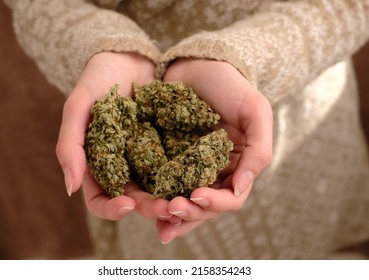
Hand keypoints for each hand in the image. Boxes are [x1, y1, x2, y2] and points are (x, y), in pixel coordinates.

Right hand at [56, 52, 174, 220]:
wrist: (128, 56)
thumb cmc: (97, 79)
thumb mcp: (79, 107)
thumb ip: (70, 145)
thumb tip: (70, 187)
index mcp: (97, 164)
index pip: (99, 200)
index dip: (111, 209)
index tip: (127, 204)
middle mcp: (122, 166)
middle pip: (133, 199)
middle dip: (148, 207)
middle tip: (167, 207)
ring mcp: (145, 158)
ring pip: (156, 188)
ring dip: (169, 197)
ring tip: (185, 198)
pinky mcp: (166, 146)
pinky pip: (174, 166)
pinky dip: (183, 176)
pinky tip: (196, 179)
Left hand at [157, 58, 272, 242]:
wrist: (199, 64)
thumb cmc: (231, 86)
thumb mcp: (255, 111)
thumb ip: (258, 151)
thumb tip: (241, 190)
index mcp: (237, 166)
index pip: (231, 198)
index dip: (216, 203)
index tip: (196, 194)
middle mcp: (214, 173)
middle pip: (204, 207)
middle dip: (189, 213)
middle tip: (170, 210)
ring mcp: (189, 168)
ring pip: (183, 201)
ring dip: (171, 215)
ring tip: (156, 220)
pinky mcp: (167, 159)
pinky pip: (162, 184)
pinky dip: (155, 198)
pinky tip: (143, 206)